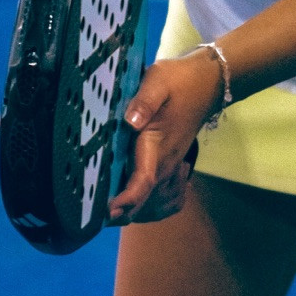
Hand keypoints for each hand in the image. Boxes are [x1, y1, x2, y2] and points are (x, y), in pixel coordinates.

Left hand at [107, 50, 225, 224]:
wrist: (207, 85)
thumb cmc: (179, 81)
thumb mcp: (158, 81)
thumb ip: (144, 101)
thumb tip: (130, 121)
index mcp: (157, 146)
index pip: (142, 182)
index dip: (125, 200)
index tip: (105, 212)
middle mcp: (164, 164)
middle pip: (142, 203)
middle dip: (118, 213)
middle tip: (88, 212)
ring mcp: (169, 168)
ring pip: (151, 206)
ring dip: (129, 213)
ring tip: (102, 210)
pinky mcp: (170, 167)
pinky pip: (163, 201)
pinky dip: (148, 209)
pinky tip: (131, 203)